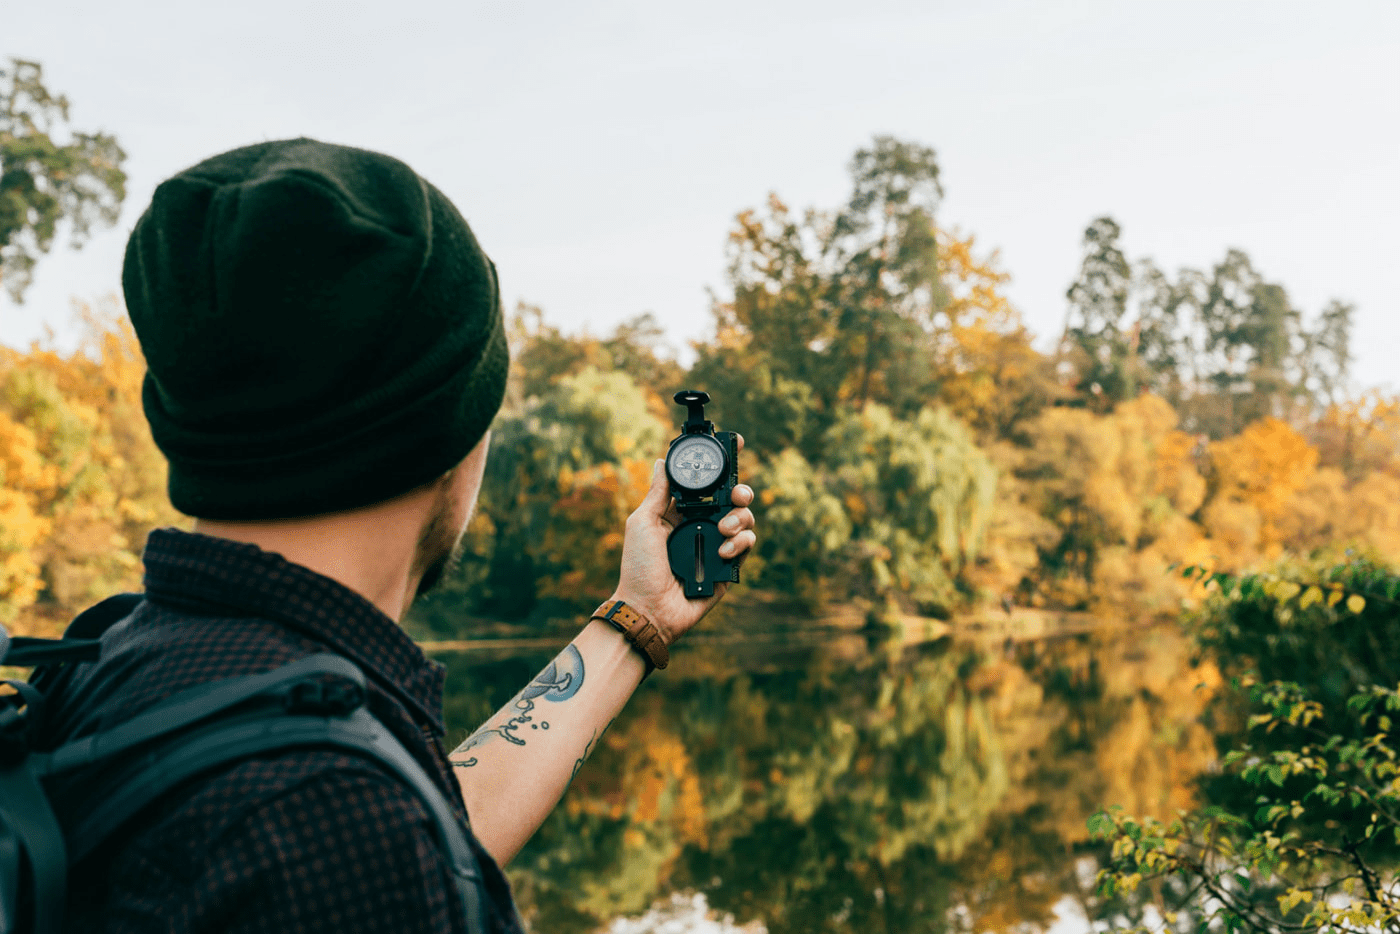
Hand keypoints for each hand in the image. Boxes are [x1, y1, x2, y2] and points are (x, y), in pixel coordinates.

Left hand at [611, 436, 755, 645]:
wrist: (649, 609)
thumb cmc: (638, 568)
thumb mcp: (643, 522)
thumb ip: (658, 493)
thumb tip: (661, 461)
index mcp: (681, 513)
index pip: (707, 484)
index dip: (722, 465)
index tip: (737, 445)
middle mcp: (702, 526)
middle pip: (733, 498)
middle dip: (740, 491)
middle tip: (735, 495)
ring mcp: (717, 546)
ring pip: (745, 519)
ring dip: (739, 518)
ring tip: (723, 529)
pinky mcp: (728, 568)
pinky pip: (746, 545)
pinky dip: (740, 543)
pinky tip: (722, 552)